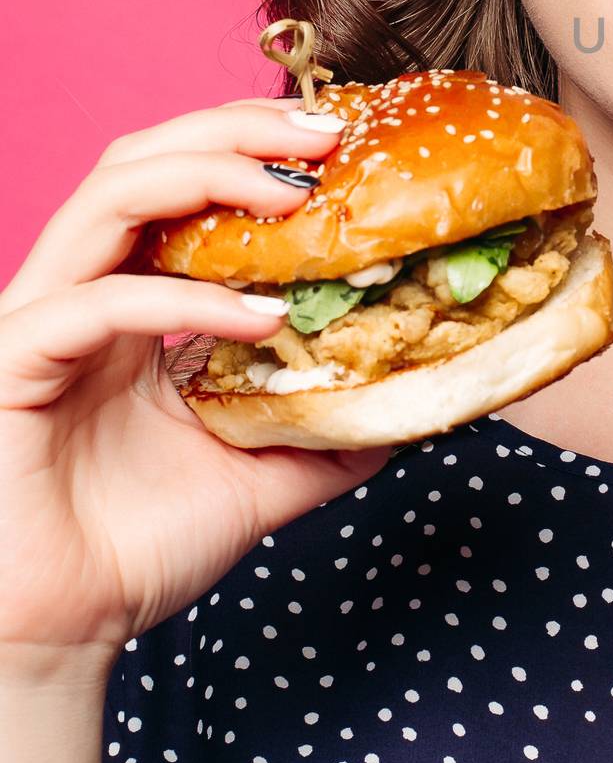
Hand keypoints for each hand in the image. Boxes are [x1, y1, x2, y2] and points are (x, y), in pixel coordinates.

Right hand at [0, 98, 391, 680]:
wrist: (63, 634)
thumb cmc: (141, 547)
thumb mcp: (269, 469)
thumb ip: (334, 424)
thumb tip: (422, 396)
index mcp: (135, 296)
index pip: (186, 180)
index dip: (257, 144)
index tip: (347, 137)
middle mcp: (84, 290)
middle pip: (145, 156)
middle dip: (236, 128)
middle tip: (327, 132)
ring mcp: (41, 320)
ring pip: (110, 196)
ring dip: (209, 174)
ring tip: (296, 191)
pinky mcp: (11, 364)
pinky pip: (96, 302)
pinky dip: (182, 297)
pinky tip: (257, 316)